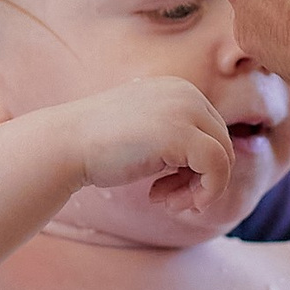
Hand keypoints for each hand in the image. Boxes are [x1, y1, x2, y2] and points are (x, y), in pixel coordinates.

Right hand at [65, 78, 235, 209]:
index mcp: (178, 88)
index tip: (165, 185)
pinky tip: (166, 200)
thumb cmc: (98, 145)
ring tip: (167, 201)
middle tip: (167, 199)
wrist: (65, 145)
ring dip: (199, 189)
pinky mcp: (182, 134)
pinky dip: (205, 193)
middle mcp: (186, 92)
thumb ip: (177, 136)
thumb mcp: (146, 130)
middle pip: (222, 145)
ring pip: (224, 158)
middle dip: (200, 179)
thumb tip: (215, 166)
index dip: (197, 166)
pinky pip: (218, 169)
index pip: (212, 132)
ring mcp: (186, 110)